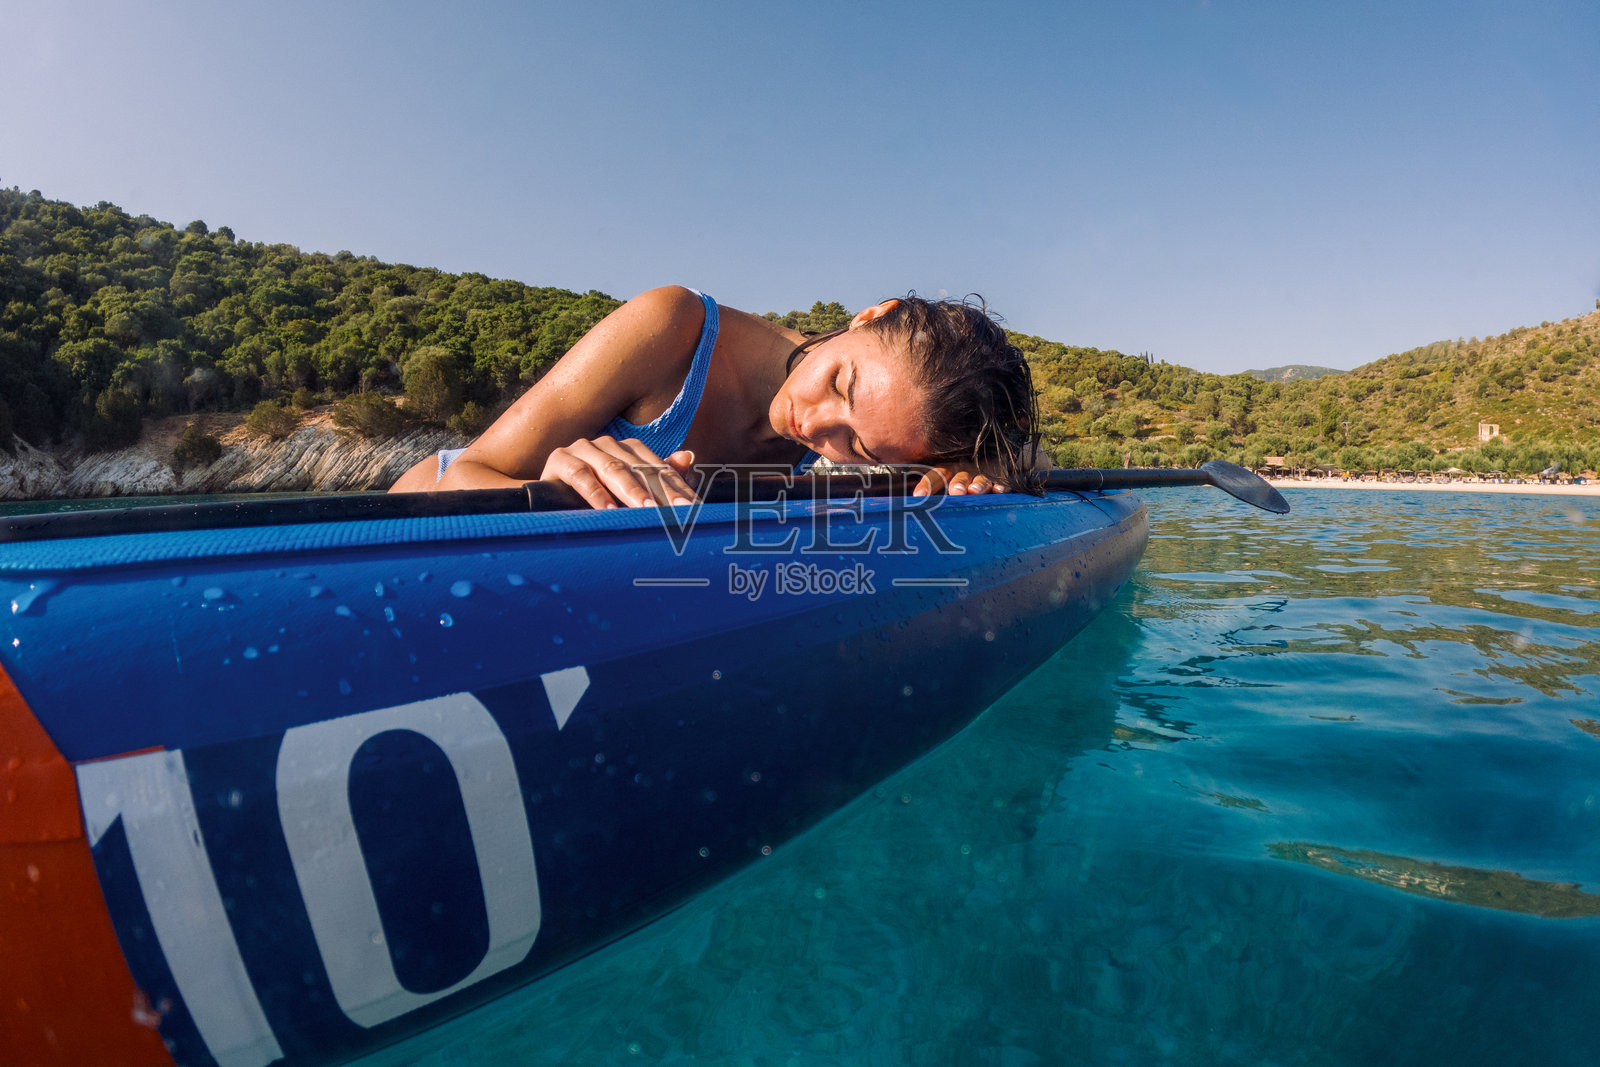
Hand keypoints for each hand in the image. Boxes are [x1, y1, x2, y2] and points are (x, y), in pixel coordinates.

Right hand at [540, 436, 699, 508]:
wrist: (544, 500)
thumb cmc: (591, 500)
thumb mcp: (626, 496)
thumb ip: (658, 477)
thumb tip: (689, 456)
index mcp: (627, 449)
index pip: (659, 468)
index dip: (677, 489)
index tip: (694, 508)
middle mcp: (607, 444)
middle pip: (640, 468)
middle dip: (662, 492)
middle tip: (679, 512)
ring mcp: (583, 448)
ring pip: (613, 468)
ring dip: (632, 492)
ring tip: (649, 511)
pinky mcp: (560, 458)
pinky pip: (580, 475)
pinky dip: (596, 494)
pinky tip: (609, 511)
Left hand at [911, 465, 1009, 496]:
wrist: (987, 462)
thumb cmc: (957, 480)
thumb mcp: (943, 481)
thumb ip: (929, 488)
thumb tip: (906, 498)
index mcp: (948, 469)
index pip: (936, 475)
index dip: (927, 484)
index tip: (918, 496)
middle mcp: (964, 470)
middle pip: (960, 476)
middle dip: (958, 483)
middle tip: (956, 492)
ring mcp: (982, 473)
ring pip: (980, 478)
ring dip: (978, 484)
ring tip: (974, 491)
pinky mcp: (999, 477)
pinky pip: (1001, 481)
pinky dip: (1000, 486)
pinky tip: (999, 491)